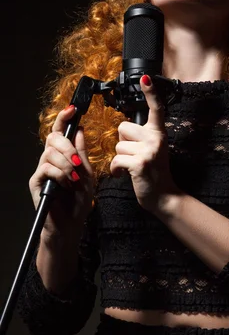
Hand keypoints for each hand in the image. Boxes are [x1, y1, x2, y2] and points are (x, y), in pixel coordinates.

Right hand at [29, 105, 94, 240]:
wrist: (71, 225)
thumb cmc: (79, 202)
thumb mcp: (87, 174)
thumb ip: (82, 153)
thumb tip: (79, 129)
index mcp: (63, 156)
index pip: (60, 133)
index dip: (64, 119)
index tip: (72, 109)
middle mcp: (50, 160)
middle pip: (52, 138)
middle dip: (67, 147)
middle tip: (77, 162)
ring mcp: (42, 171)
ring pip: (50, 153)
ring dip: (67, 164)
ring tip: (75, 179)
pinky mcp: (36, 182)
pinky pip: (46, 168)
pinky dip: (60, 174)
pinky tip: (68, 185)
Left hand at [110, 75, 179, 211]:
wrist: (164, 196)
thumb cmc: (154, 172)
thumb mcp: (153, 149)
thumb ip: (142, 136)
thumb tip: (124, 128)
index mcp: (158, 132)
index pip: (155, 108)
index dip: (150, 92)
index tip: (145, 77)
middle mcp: (156, 138)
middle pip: (122, 128)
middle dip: (123, 143)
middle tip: (135, 156)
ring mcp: (149, 150)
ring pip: (117, 146)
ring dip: (120, 159)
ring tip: (133, 167)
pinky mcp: (140, 163)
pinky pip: (116, 160)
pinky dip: (116, 170)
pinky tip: (125, 174)